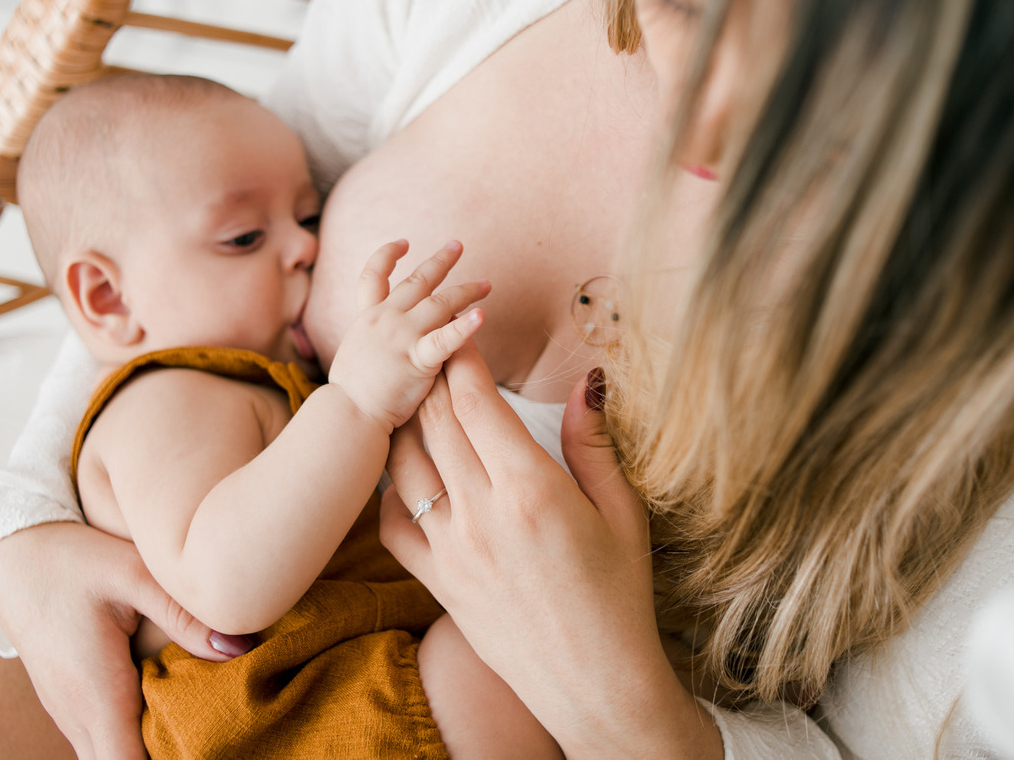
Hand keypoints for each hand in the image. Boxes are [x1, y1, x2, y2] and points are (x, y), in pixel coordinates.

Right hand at [0, 522, 252, 759]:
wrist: (14, 551)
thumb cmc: (73, 559)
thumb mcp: (134, 576)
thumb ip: (184, 617)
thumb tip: (239, 648)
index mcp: (96, 692)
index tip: (200, 747)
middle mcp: (76, 713)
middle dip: (163, 755)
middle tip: (206, 736)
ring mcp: (67, 711)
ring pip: (106, 755)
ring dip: (145, 749)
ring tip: (190, 727)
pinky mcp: (67, 701)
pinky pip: (99, 739)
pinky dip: (129, 737)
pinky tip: (162, 711)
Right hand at [329, 239, 489, 430]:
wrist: (349, 414)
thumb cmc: (351, 394)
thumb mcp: (354, 354)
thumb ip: (371, 339)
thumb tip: (378, 338)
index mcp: (367, 317)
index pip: (373, 275)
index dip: (387, 254)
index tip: (403, 243)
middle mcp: (384, 319)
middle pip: (418, 281)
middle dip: (441, 261)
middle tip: (458, 245)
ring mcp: (401, 337)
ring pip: (440, 303)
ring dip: (467, 290)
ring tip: (487, 285)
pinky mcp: (417, 359)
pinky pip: (446, 340)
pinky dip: (466, 327)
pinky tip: (483, 316)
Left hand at [379, 343, 721, 757]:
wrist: (594, 684)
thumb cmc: (620, 596)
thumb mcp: (622, 513)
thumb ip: (595, 444)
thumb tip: (588, 381)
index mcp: (531, 489)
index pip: (475, 401)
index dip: (462, 356)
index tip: (460, 329)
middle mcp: (481, 514)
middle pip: (434, 421)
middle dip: (430, 374)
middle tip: (431, 345)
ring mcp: (451, 549)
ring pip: (404, 463)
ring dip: (405, 422)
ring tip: (413, 395)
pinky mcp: (436, 581)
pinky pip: (392, 522)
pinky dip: (391, 488)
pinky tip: (406, 471)